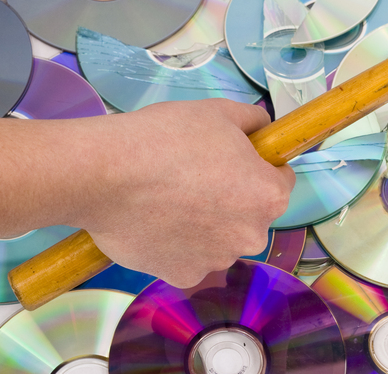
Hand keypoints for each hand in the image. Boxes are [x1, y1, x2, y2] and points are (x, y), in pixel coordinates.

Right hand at [80, 99, 294, 287]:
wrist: (106, 173)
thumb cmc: (167, 137)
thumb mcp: (220, 111)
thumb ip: (254, 120)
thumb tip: (263, 127)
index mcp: (269, 196)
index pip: (281, 180)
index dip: (260, 165)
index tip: (237, 159)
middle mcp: (252, 235)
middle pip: (252, 214)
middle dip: (234, 198)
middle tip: (198, 176)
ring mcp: (217, 260)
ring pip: (221, 238)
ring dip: (207, 223)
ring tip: (171, 198)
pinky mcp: (182, 275)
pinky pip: (190, 257)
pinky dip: (178, 243)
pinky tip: (156, 220)